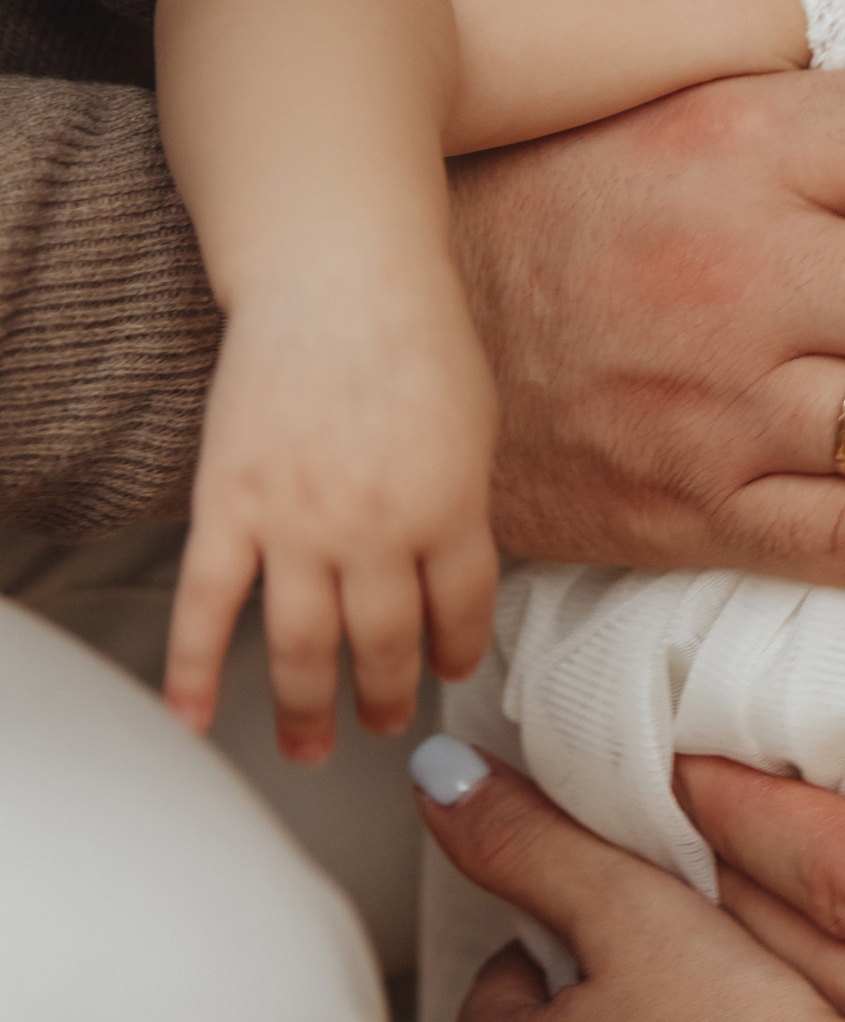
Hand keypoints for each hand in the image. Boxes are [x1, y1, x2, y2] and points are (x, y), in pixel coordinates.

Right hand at [164, 277, 499, 759]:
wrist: (338, 276)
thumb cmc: (417, 336)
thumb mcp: (474, 424)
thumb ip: (459, 502)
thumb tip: (451, 569)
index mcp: (450, 509)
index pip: (461, 610)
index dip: (455, 650)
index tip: (446, 672)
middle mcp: (376, 532)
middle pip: (384, 643)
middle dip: (387, 695)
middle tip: (384, 722)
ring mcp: (297, 524)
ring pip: (302, 646)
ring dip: (308, 708)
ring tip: (310, 745)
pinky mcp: (229, 506)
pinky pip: (209, 607)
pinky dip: (194, 670)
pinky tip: (193, 717)